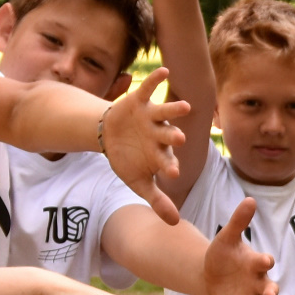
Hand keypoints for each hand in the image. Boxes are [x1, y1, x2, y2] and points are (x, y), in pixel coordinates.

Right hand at [99, 68, 191, 223]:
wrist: (109, 136)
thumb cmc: (128, 160)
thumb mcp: (139, 182)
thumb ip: (158, 200)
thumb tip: (175, 224)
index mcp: (161, 153)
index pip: (167, 161)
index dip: (169, 166)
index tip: (172, 173)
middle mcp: (160, 134)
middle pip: (169, 135)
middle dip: (174, 137)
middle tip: (180, 139)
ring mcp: (151, 117)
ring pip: (165, 112)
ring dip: (174, 109)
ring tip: (185, 106)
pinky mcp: (139, 100)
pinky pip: (149, 88)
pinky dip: (155, 79)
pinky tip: (164, 70)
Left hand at [200, 196, 278, 294]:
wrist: (211, 272)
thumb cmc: (222, 253)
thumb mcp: (226, 237)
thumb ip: (238, 222)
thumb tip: (250, 198)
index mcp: (256, 264)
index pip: (263, 263)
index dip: (264, 262)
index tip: (265, 260)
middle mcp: (258, 284)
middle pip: (268, 289)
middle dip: (270, 292)